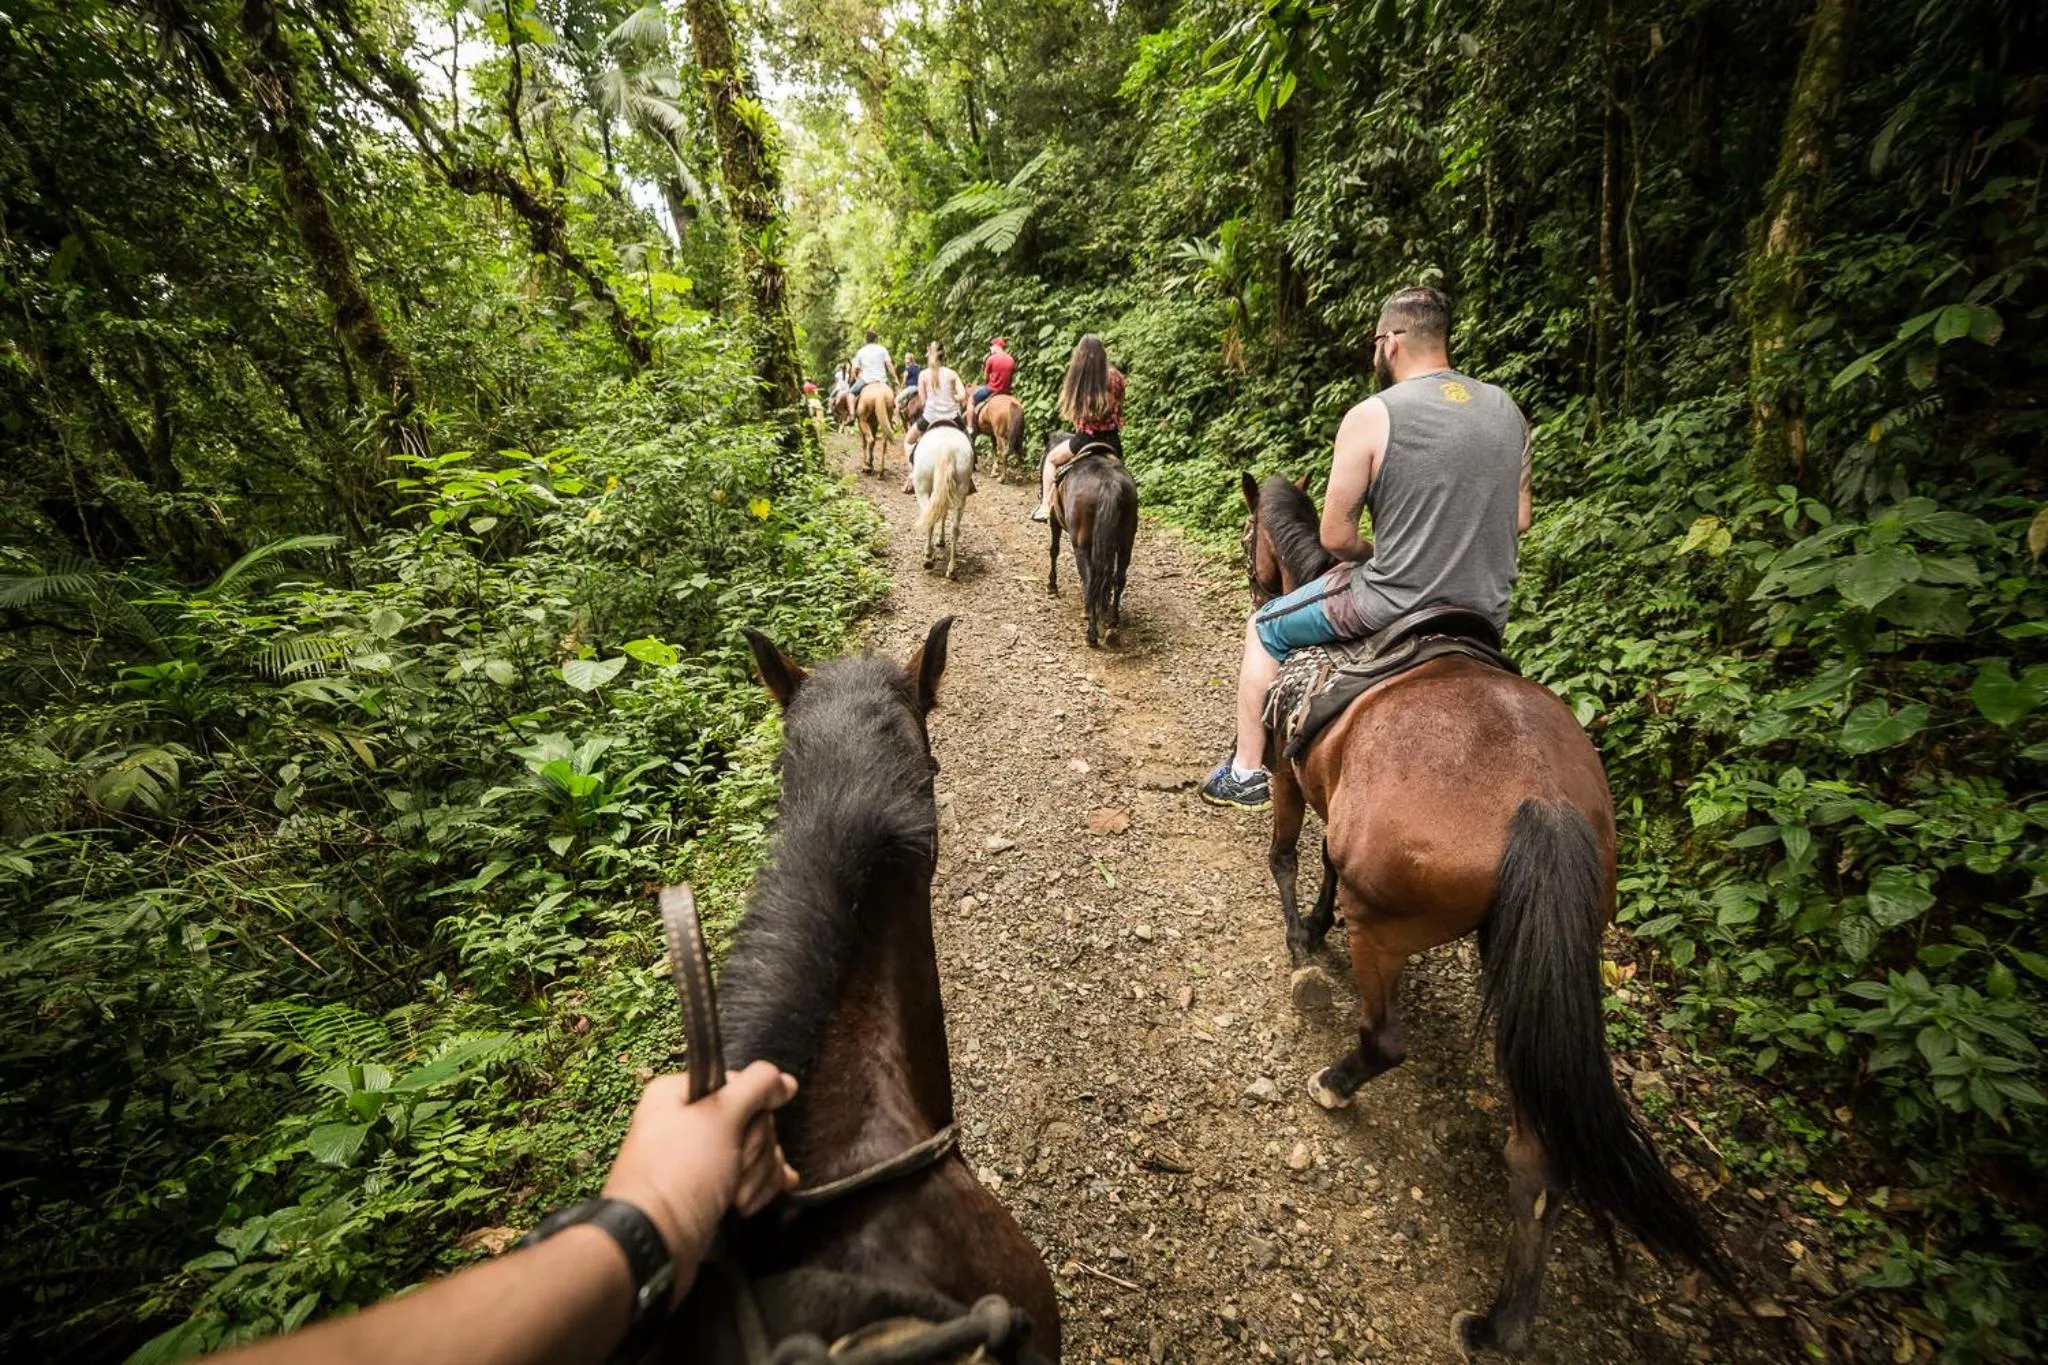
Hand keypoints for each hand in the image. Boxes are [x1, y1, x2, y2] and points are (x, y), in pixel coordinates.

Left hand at [601, 1060, 798, 1298]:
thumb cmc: (679, 1175)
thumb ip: (758, 1087)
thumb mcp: (720, 1118)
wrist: (655, 1242)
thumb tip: (785, 1081)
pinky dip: (758, 1187)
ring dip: (757, 1175)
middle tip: (734, 1169)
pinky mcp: (713, 1187)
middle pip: (755, 1120)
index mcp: (683, 1094)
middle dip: (755, 1151)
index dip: (753, 1110)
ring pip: (758, 1150)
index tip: (742, 1132)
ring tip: (736, 1196)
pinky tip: (757, 1197)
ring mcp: (702, 1157)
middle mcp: (691, 1120)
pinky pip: (752, 1175)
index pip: (743, 1085)